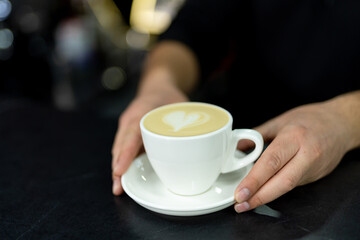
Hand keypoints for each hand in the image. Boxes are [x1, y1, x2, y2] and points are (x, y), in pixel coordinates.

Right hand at [111, 89, 187, 194]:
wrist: (157, 88)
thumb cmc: (167, 96)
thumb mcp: (179, 104)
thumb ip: (187, 120)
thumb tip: (200, 141)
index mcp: (142, 110)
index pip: (132, 133)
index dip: (126, 152)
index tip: (121, 169)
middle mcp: (131, 119)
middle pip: (120, 144)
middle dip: (118, 166)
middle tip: (118, 186)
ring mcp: (128, 127)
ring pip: (119, 148)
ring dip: (118, 167)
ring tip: (119, 187)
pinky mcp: (130, 134)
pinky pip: (124, 149)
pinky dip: (123, 162)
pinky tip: (125, 177)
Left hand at [234, 100, 354, 212]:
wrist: (341, 123)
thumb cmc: (310, 119)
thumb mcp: (280, 121)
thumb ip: (257, 134)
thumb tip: (237, 146)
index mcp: (294, 137)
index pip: (271, 162)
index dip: (254, 180)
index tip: (240, 192)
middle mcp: (307, 154)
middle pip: (282, 182)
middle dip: (259, 197)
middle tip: (240, 204)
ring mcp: (314, 167)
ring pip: (288, 187)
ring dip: (266, 197)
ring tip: (247, 202)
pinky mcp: (316, 176)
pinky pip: (293, 184)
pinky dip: (277, 190)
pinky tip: (264, 192)